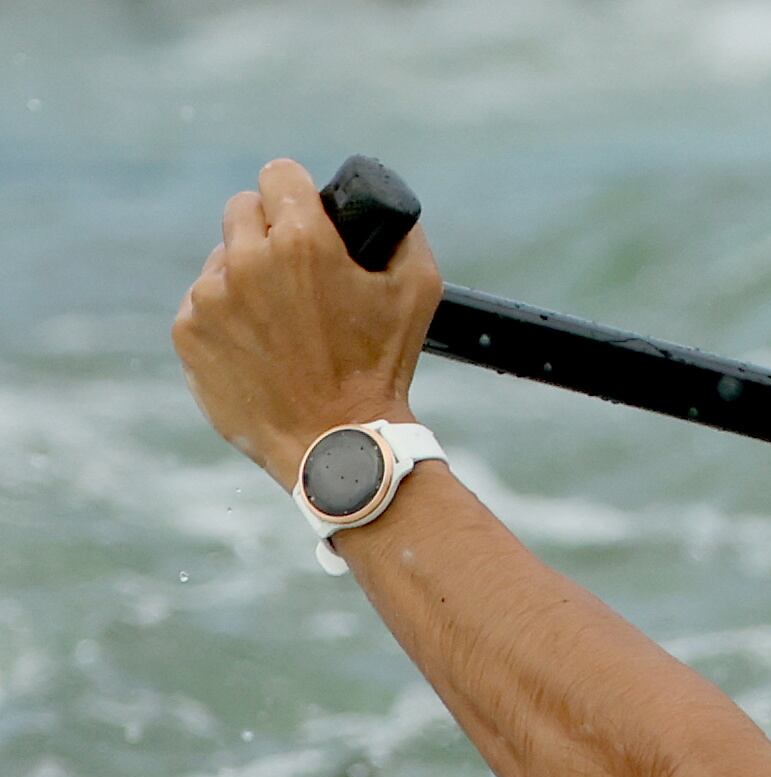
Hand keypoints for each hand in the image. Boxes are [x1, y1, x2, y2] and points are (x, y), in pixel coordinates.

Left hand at [171, 158, 441, 482]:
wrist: (337, 444)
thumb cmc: (382, 369)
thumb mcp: (418, 292)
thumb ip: (401, 234)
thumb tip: (382, 212)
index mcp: (301, 241)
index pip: (278, 175)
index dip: (297, 194)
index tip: (305, 215)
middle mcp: (246, 261)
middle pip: (242, 209)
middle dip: (268, 230)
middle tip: (296, 273)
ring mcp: (210, 298)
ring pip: (222, 260)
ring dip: (246, 277)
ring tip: (282, 323)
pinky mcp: (188, 333)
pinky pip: (202, 304)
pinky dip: (227, 318)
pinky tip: (260, 347)